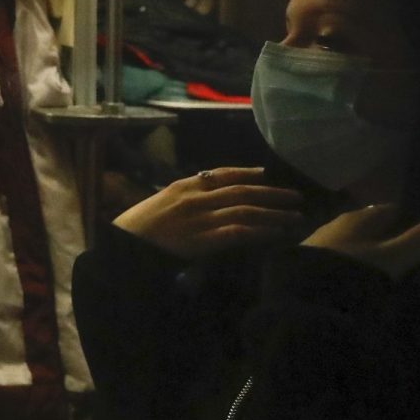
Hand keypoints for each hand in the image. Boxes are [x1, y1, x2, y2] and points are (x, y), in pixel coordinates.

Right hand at [112, 166, 304, 259]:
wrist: (123, 246)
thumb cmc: (135, 228)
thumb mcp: (159, 204)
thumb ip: (183, 199)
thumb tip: (205, 199)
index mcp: (184, 186)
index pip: (223, 174)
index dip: (249, 173)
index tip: (268, 174)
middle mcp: (196, 198)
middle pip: (243, 191)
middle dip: (272, 193)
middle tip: (296, 196)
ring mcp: (200, 219)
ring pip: (246, 211)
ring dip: (274, 214)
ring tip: (294, 217)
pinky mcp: (203, 240)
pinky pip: (239, 233)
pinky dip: (260, 231)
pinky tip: (275, 234)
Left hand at [302, 203, 419, 278]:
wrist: (295, 303)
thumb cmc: (345, 276)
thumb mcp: (390, 260)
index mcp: (354, 222)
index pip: (381, 211)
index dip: (396, 214)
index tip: (406, 216)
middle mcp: (330, 230)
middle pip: (357, 226)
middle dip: (372, 230)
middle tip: (388, 236)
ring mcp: (311, 252)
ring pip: (338, 244)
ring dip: (352, 249)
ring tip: (367, 259)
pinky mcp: (297, 274)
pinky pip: (325, 264)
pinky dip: (337, 267)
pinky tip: (341, 278)